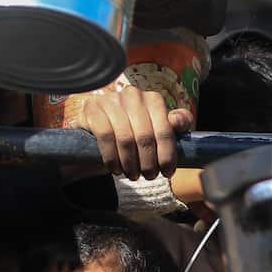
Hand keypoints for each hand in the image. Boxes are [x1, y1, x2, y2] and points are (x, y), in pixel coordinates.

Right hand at [74, 82, 193, 179]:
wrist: (98, 128)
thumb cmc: (135, 130)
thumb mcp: (158, 128)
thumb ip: (175, 125)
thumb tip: (179, 121)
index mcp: (153, 99)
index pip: (165, 130)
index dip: (167, 155)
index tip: (167, 172)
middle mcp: (133, 95)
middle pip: (145, 137)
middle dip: (149, 162)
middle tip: (149, 176)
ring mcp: (111, 100)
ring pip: (125, 139)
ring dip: (130, 163)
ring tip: (133, 175)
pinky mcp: (92, 109)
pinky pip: (105, 137)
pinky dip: (112, 157)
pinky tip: (115, 169)